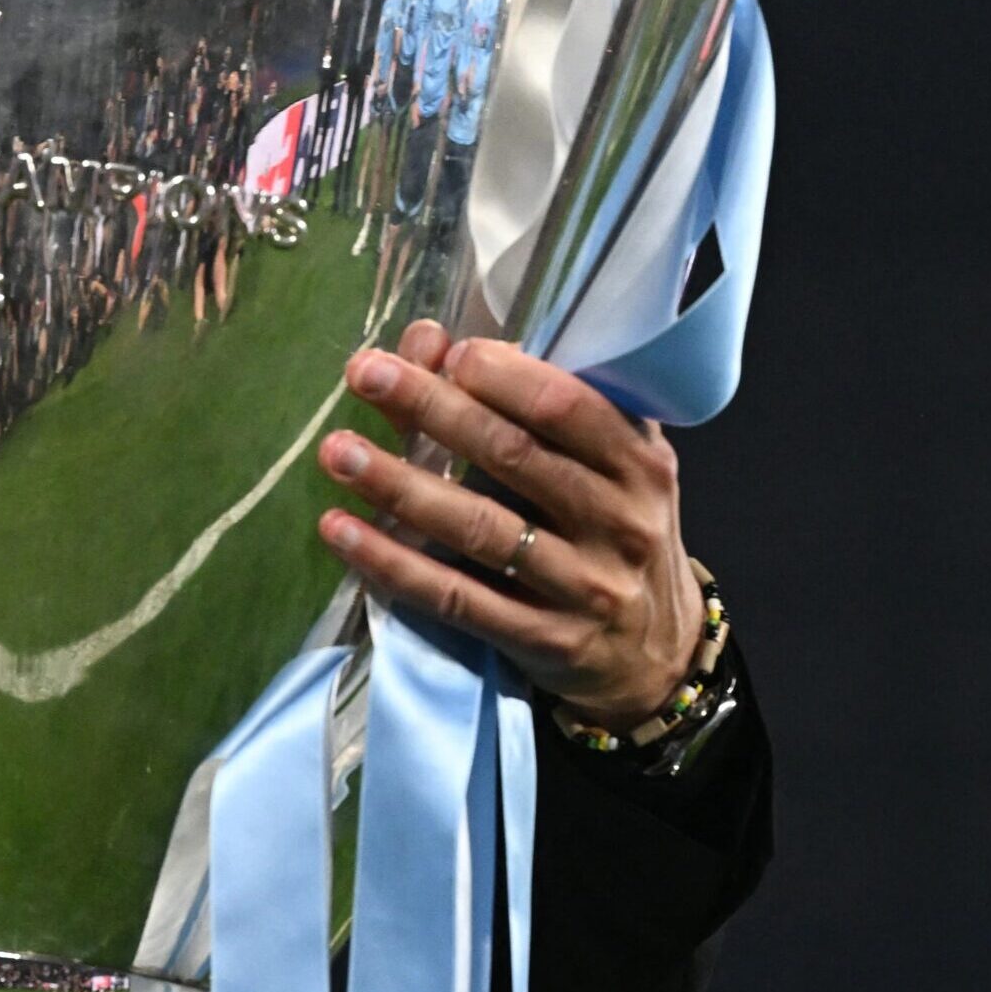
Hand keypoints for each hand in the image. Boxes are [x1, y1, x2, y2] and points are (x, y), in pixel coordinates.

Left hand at [314, 319, 705, 728]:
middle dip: (431, 408)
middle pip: (513, 456)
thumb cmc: (611, 529)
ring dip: (397, 485)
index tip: (440, 351)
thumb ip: (526, 402)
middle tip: (364, 374)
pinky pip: (454, 597)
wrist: (654, 651)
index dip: (500, 374)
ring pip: (477, 528)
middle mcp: (620, 522)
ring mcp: (584, 586)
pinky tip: (340, 530)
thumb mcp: (600, 462)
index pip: (566, 405)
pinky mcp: (544, 640)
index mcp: (638, 461)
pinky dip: (392, 562)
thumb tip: (428, 341)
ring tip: (336, 451)